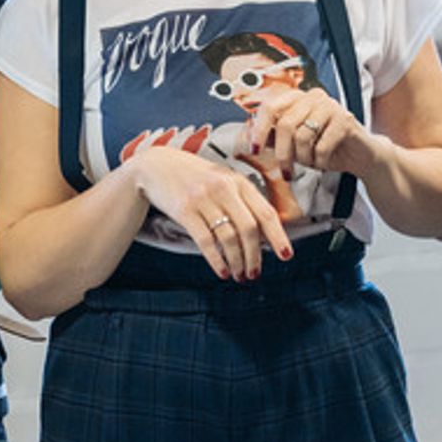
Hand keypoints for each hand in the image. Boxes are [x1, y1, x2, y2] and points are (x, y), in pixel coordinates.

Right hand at [123, 146, 292, 280]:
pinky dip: (216, 260)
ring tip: (239, 275)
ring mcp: (203, 199)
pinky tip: (222, 272)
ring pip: (228, 237)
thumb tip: (264, 234)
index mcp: (238, 181)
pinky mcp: (184, 210)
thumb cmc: (194, 177)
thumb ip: (242, 199)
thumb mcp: (222, 179)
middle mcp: (223, 188)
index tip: (286, 256)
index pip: (266, 212)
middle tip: (254, 273)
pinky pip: (205, 241)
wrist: (155, 165)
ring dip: (237, 261)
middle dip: (255, 256)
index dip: (278, 236)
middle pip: (249, 228)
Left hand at [244, 88, 379, 180]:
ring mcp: (330, 106)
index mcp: (297, 98)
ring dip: (303, 157)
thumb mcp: (294, 144)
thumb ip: (273, 137)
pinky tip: (323, 162)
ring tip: (310, 163)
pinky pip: (321, 146)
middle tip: (286, 170)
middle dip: (282, 153)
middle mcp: (313, 97)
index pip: (269, 107)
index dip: (258, 130)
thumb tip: (248, 138)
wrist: (361, 156)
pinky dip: (319, 161)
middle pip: (285, 124)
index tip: (253, 150)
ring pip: (302, 135)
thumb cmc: (326, 148)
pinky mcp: (345, 120)